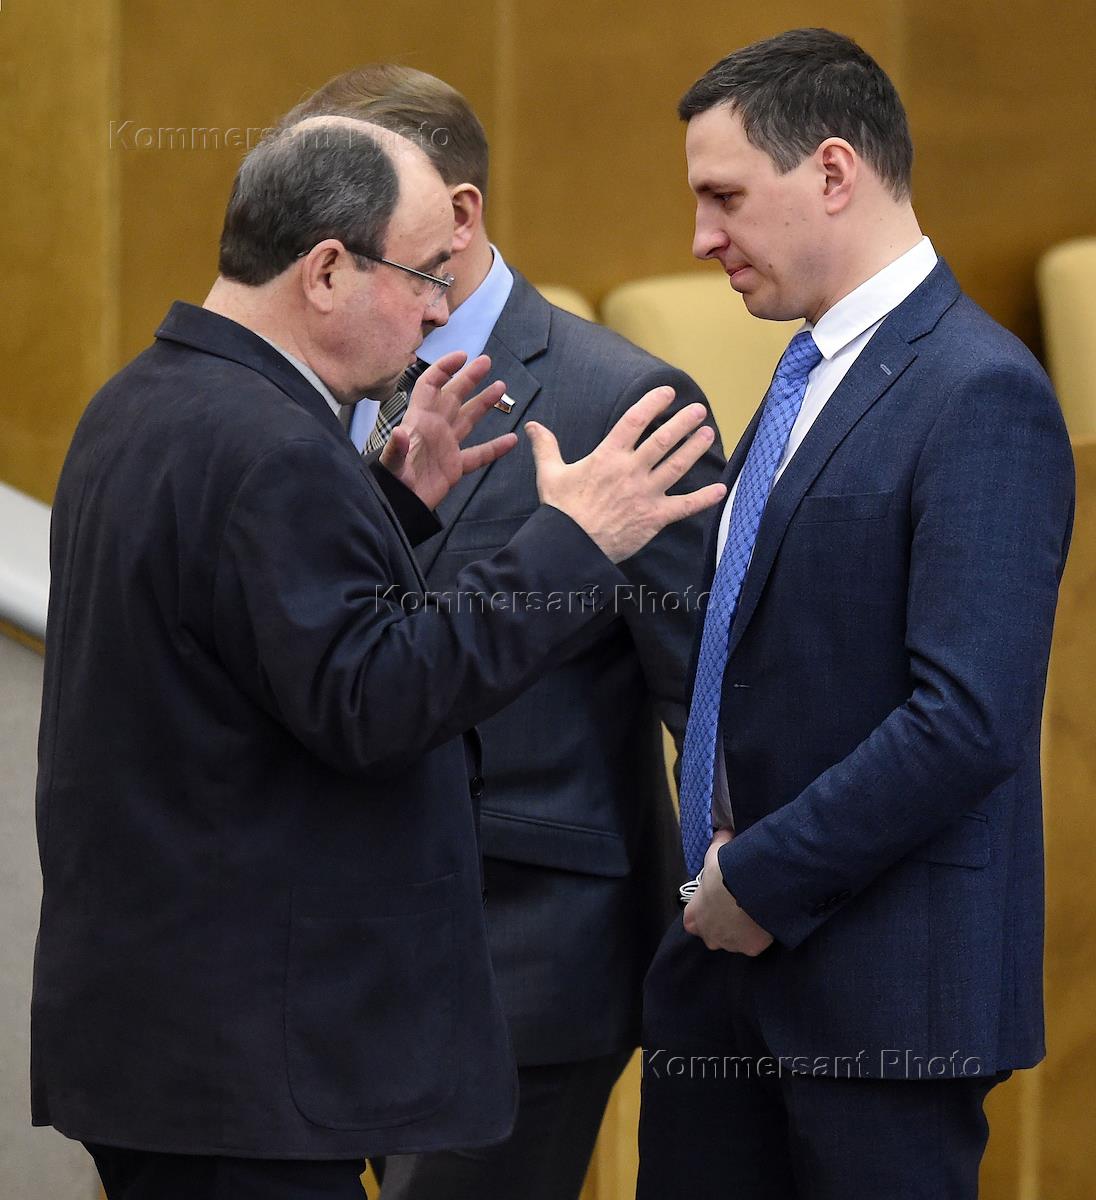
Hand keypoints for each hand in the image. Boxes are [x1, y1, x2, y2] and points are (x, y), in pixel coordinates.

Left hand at [380, 351, 516, 509]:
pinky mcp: (455, 466)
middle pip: (454, 396)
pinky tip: (512, 440)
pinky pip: (479, 454)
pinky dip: (495, 448)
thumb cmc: (393, 481)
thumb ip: (397, 448)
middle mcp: (435, 428)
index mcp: (419, 420)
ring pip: (468, 419)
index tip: (462, 356)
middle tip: (486, 362)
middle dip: (469, 378)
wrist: (401, 505)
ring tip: (500, 386)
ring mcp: (446, 446)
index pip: (430, 385)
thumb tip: (399, 433)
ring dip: (484, 403)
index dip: (444, 368)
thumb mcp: (392, 464)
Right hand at [525, 388, 726, 562]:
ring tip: (708, 433)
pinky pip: (684, 506)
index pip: (635, 421)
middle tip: (698, 410)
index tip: (668, 392)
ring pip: (676, 466)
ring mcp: (645, 494)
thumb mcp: (549, 474)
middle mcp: (631, 470)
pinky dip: (704, 498)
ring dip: (694, 448)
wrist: (570, 546)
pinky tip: (721, 489)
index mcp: (608, 456)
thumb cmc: (560, 510)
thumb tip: (532, 426)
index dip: (653, 403)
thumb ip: (546, 447)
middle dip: (683, 422)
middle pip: (663, 440)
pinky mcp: (654, 517)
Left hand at [683, 829, 772, 955]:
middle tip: (736, 906)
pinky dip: (759, 934)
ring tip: (753, 910)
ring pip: (734, 941)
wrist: (751, 890)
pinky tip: (765, 918)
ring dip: (741, 930)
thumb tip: (721, 831)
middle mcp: (709, 936)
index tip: (715, 901)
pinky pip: (755, 943)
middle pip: (713, 934)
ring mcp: (730, 945)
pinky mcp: (751, 949)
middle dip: (722, 924)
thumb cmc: (725, 874)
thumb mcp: (715, 855)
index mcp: (694, 917)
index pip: (692, 920)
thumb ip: (716, 845)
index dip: (703, 911)